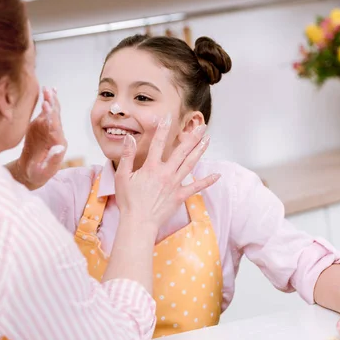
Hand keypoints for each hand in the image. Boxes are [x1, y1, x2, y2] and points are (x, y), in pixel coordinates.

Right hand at [10, 87, 66, 189]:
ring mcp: (49, 130)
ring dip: (50, 100)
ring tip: (48, 88)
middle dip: (52, 105)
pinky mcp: (41, 127)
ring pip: (51, 113)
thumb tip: (60, 147)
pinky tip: (48, 92)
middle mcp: (56, 135)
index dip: (52, 117)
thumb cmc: (37, 175)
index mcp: (58, 144)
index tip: (47, 107)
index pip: (55, 129)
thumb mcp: (44, 171)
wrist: (30, 172)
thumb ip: (53, 161)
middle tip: (49, 92)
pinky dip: (47, 102)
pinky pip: (45, 113)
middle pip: (56, 118)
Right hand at [114, 114, 219, 228]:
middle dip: (192, 137)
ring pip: (190, 164)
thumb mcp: (122, 177)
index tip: (168, 117)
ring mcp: (175, 184)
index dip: (162, 129)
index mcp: (151, 167)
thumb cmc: (129, 201)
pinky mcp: (180, 196)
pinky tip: (217, 175)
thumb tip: (129, 138)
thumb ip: (127, 156)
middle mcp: (165, 173)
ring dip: (200, 151)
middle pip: (181, 151)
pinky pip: (196, 187)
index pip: (157, 143)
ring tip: (208, 140)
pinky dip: (207, 181)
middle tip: (201, 126)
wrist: (138, 222)